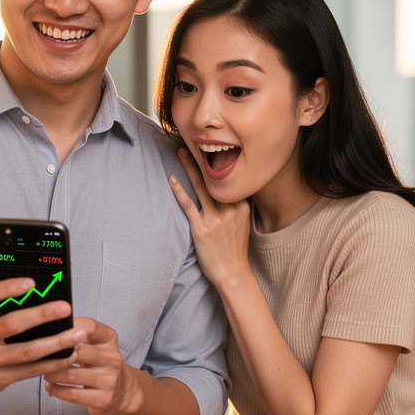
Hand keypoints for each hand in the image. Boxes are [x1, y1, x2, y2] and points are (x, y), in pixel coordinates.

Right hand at [0, 272, 84, 396]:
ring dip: (55, 343)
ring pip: (25, 352)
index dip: (7, 288)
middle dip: (41, 316)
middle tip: (64, 308)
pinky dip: (51, 364)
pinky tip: (66, 355)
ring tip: (77, 334)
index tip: (31, 283)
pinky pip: (28, 372)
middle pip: (10, 326)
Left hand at [42, 317, 140, 414]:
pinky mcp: (103, 398)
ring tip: (45, 372)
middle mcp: (112, 358)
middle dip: (56, 354)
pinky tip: (51, 386)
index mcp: (109, 340)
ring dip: (52, 374)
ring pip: (72, 375)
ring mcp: (109, 379)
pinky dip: (56, 390)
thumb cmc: (100, 364)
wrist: (121, 390)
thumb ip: (77, 334)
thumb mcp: (95, 344)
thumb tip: (48, 328)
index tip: (53, 331)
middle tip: (42, 356)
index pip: (90, 326)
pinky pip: (73, 394)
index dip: (69, 326)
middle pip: (78, 351)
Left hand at [168, 149, 251, 292]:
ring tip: (181, 152)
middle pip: (214, 178)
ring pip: (202, 187)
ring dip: (190, 167)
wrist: (233, 274)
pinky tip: (172, 179)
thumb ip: (236, 206)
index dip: (217, 162)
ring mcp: (215, 219)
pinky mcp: (202, 229)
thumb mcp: (242, 224)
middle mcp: (230, 209)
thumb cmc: (235, 251)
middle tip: (192, 141)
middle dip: (202, 158)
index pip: (228, 179)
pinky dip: (180, 191)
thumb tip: (227, 192)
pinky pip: (188, 205)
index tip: (210, 147)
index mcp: (241, 206)